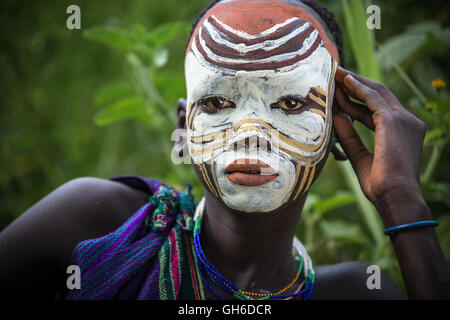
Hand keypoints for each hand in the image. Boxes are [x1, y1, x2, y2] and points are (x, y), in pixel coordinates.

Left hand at [333, 67, 426, 217]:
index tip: (339, 92)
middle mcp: (407, 121)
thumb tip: (336, 118)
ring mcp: (403, 119)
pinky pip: (373, 98)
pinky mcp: (393, 121)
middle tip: (335, 75)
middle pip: (378, 94)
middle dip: (355, 83)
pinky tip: (344, 81)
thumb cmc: (380, 185)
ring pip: (375, 92)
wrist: (395, 197)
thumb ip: (349, 136)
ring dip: (354, 82)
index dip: (356, 99)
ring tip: (335, 74)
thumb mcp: (360, 157)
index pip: (377, 109)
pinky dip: (358, 88)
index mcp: (402, 131)